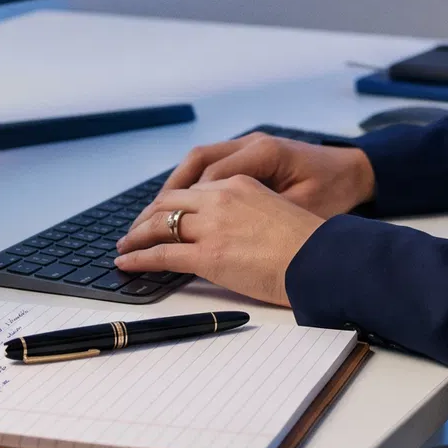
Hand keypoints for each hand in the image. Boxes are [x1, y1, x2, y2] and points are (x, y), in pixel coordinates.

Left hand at [114, 175, 324, 306]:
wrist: (322, 260)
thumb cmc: (309, 243)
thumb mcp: (276, 211)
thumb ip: (248, 212)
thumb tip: (233, 229)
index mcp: (239, 184)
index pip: (192, 189)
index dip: (170, 202)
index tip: (160, 212)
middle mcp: (221, 198)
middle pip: (169, 202)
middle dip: (147, 217)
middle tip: (135, 230)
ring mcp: (213, 226)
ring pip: (161, 224)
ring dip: (138, 236)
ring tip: (125, 246)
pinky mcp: (209, 255)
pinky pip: (162, 254)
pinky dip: (139, 258)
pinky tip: (128, 263)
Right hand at [157, 132, 375, 218]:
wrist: (356, 172)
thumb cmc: (334, 192)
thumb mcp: (303, 211)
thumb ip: (263, 220)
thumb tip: (222, 241)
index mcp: (264, 153)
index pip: (209, 175)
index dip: (183, 205)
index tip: (158, 233)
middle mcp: (251, 144)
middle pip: (196, 164)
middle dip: (166, 196)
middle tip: (141, 228)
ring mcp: (249, 146)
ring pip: (198, 161)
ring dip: (175, 189)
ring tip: (153, 217)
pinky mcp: (250, 155)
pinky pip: (211, 165)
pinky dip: (192, 184)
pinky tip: (181, 207)